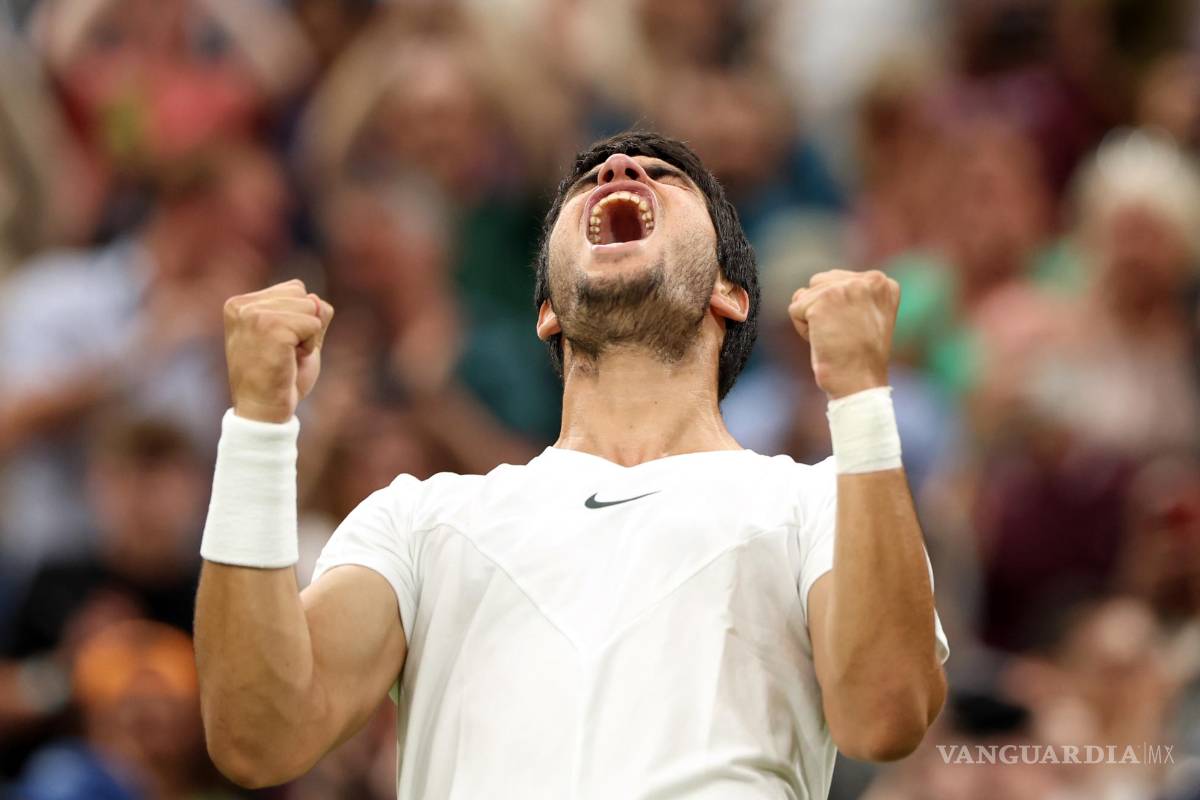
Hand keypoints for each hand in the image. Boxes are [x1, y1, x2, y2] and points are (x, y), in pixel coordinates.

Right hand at [223, 279, 334, 422]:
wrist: (264, 411)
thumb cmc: (279, 376)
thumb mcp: (295, 335)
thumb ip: (308, 311)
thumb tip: (317, 300)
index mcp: (241, 304)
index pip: (295, 289)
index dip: (300, 319)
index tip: (279, 344)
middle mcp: (243, 305)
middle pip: (305, 295)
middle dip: (305, 327)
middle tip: (284, 353)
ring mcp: (254, 314)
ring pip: (311, 308)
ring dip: (308, 336)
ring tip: (286, 356)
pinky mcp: (270, 326)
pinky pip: (314, 324)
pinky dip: (311, 345)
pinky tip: (290, 361)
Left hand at [788, 269, 898, 398]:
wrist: (859, 383)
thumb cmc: (859, 358)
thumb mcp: (865, 317)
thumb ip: (849, 295)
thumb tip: (805, 290)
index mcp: (884, 283)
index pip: (840, 281)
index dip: (838, 310)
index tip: (855, 331)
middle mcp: (869, 280)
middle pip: (821, 283)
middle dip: (823, 311)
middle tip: (843, 336)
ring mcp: (846, 288)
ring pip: (807, 295)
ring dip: (812, 318)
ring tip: (834, 338)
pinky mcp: (824, 300)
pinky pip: (795, 309)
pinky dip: (802, 329)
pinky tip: (823, 341)